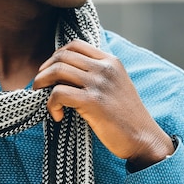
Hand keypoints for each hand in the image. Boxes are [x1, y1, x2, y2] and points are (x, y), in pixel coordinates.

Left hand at [33, 40, 173, 168]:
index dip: (56, 55)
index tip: (49, 70)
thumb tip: (64, 73)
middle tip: (39, 84)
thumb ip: (97, 74)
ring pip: (57, 71)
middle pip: (62, 56)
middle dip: (44, 69)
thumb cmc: (126, 117)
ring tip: (41, 97)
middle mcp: (105, 68)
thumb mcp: (116, 85)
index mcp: (111, 61)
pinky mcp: (93, 102)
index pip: (75, 44)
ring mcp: (99, 84)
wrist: (144, 139)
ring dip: (42, 83)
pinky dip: (51, 105)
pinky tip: (57, 116)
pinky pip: (59, 94)